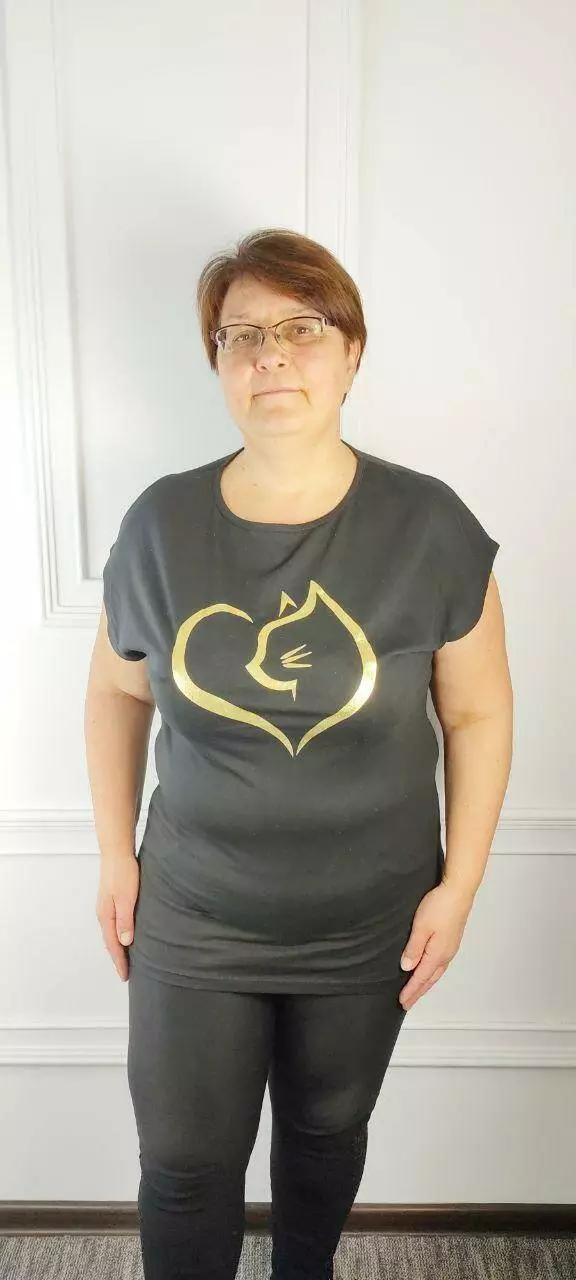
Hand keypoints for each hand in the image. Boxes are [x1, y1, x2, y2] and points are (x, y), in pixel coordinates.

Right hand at [96, 853, 139, 981]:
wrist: (117, 851)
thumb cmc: (123, 872)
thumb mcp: (126, 898)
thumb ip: (125, 920)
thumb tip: (124, 943)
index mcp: (106, 916)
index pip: (113, 945)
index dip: (119, 961)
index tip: (125, 976)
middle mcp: (104, 913)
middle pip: (110, 941)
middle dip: (118, 958)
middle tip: (126, 972)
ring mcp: (107, 906)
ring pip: (113, 932)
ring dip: (119, 947)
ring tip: (127, 958)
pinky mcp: (113, 899)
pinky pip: (116, 923)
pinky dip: (121, 934)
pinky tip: (128, 934)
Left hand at [398, 879, 474, 1009]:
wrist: (459, 891)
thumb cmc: (440, 906)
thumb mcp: (421, 928)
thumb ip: (413, 949)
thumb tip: (407, 967)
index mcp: (437, 954)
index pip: (421, 978)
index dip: (411, 991)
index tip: (402, 1001)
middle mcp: (446, 954)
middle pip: (430, 979)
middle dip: (418, 992)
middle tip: (407, 1002)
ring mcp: (450, 947)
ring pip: (436, 972)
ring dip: (425, 983)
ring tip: (417, 990)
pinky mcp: (451, 939)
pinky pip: (440, 963)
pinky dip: (432, 972)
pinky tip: (428, 969)